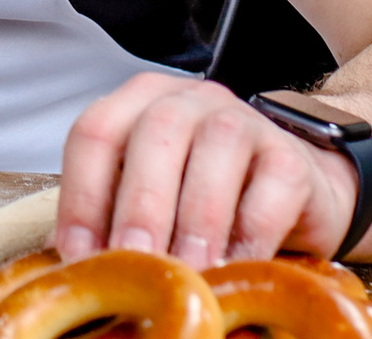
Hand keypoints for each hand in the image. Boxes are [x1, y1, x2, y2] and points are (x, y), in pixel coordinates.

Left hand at [55, 74, 359, 267]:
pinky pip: (273, 186)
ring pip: (217, 148)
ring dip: (197, 217)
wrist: (293, 201)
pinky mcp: (292, 157)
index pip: (96, 132)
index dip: (83, 194)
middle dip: (141, 204)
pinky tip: (235, 268)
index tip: (82, 256)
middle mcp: (188, 100)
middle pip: (157, 133)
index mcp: (138, 104)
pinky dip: (251, 233)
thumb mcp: (152, 203)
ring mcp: (245, 120)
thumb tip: (79, 271)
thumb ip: (114, 219)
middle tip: (135, 262)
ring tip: (187, 270)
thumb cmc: (205, 202)